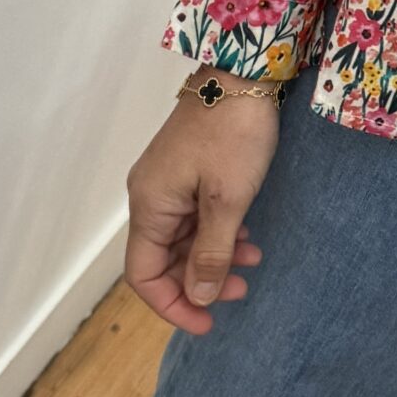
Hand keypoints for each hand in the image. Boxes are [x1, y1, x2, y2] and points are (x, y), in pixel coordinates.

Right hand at [125, 87, 276, 333]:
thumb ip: (211, 252)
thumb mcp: (228, 200)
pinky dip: (219, 233)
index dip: (173, 305)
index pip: (144, 274)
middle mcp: (150, 196)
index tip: (207, 323)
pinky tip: (247, 234)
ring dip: (214, 257)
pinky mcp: (189, 170)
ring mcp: (169, 182)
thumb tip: (198, 296)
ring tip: (253, 261)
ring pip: (183, 239)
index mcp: (150, 206)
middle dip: (200, 281)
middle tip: (241, 289)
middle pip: (163, 259)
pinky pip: (195, 216)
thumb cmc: (234, 133)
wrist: (243, 73)